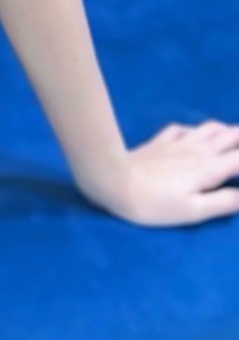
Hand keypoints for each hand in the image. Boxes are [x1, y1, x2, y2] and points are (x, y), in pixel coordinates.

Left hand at [73, 120, 238, 226]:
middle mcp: (199, 149)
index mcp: (210, 168)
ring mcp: (178, 142)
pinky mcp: (160, 141)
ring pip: (210, 127)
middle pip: (232, 135)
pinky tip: (195, 134)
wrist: (114, 181)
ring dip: (227, 130)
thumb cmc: (154, 203)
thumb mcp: (193, 211)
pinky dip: (197, 130)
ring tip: (234, 137)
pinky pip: (184, 128)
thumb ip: (224, 202)